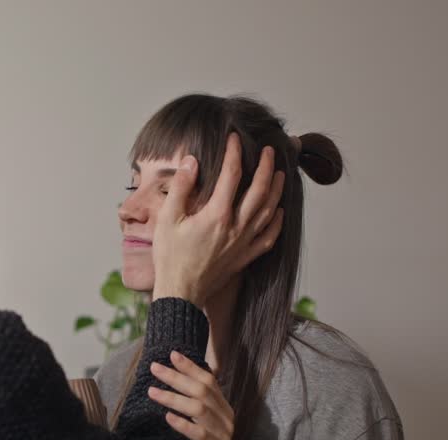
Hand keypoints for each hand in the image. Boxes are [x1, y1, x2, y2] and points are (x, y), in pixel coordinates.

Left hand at [148, 351, 245, 439]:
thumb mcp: (196, 426)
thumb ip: (191, 405)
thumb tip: (169, 381)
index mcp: (223, 409)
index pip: (208, 380)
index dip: (190, 366)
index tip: (171, 353)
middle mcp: (227, 419)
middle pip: (201, 391)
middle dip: (176, 377)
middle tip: (154, 368)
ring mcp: (224, 437)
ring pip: (199, 410)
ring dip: (174, 398)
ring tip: (152, 392)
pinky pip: (200, 436)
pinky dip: (183, 425)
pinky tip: (168, 418)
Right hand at [151, 134, 286, 305]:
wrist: (180, 294)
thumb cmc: (170, 257)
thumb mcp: (167, 219)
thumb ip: (181, 188)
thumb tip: (192, 161)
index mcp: (216, 215)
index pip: (231, 174)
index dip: (234, 152)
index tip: (234, 138)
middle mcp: (235, 227)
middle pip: (259, 190)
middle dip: (266, 166)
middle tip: (268, 150)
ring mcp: (243, 243)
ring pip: (268, 211)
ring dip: (276, 190)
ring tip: (280, 173)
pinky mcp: (245, 257)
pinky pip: (269, 238)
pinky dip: (277, 222)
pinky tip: (278, 212)